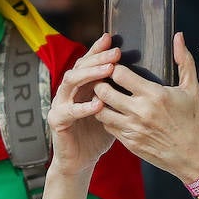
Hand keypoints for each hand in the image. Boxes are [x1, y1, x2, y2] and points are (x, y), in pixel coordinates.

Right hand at [48, 35, 120, 177]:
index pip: (88, 62)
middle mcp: (68, 91)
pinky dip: (83, 107)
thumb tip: (141, 77)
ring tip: (108, 71)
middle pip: (79, 66)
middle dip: (98, 58)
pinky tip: (98, 104)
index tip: (112, 39)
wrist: (81, 159)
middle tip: (116, 53)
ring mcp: (60, 104)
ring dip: (90, 75)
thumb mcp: (112, 109)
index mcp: (81, 86)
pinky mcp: (57, 121)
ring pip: (70, 82)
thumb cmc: (98, 134)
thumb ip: (118, 93)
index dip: (98, 50)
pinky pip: (69, 111)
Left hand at [93, 33, 198, 181]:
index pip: (119, 74)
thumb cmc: (194, 121)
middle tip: (102, 78)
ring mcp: (132, 129)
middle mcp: (140, 112)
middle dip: (100, 82)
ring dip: (99, 101)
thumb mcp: (192, 88)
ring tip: (104, 95)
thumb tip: (178, 36)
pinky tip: (112, 112)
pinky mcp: (129, 143)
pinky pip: (108, 126)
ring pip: (100, 110)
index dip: (114, 67)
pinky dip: (106, 117)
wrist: (194, 155)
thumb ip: (183, 60)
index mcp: (154, 95)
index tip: (115, 65)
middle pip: (104, 90)